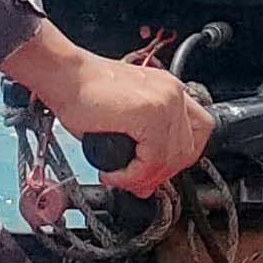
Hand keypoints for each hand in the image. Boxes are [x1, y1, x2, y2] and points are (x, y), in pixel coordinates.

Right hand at [0, 27, 216, 197]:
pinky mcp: (150, 112)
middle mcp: (173, 93)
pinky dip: (132, 175)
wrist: (64, 75)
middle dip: (161, 174)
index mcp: (170, 91)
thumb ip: (142, 152)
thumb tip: (146, 186)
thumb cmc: (84, 93)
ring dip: (143, 178)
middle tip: (135, 183)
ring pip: (171, 159)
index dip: (178, 159)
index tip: (155, 171)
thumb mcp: (123, 123)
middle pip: (188, 150)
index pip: (198, 133)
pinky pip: (152, 159)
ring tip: (119, 178)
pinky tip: (113, 173)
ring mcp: (165, 100)